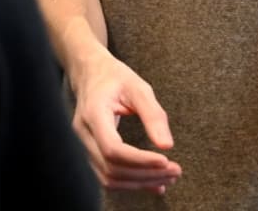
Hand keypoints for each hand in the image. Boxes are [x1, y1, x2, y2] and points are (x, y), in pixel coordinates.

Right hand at [69, 48, 182, 193]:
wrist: (90, 74)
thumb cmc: (114, 78)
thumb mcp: (138, 88)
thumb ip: (153, 115)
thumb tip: (167, 145)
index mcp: (93, 113)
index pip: (112, 149)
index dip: (139, 160)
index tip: (166, 160)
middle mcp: (83, 134)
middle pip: (112, 168)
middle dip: (146, 175)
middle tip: (175, 171)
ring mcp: (82, 146)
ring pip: (109, 178)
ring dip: (140, 183)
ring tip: (168, 178)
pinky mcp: (88, 153)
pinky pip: (107, 176)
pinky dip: (131, 183)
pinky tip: (153, 182)